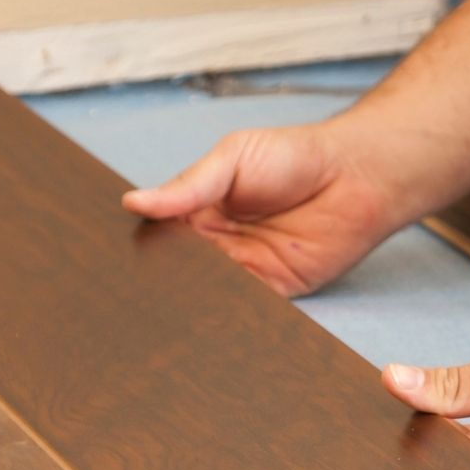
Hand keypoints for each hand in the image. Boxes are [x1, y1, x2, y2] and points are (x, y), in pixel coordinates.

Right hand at [121, 123, 403, 296]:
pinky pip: (243, 307)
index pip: (160, 234)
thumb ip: (188, 185)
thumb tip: (134, 202)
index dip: (141, 244)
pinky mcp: (273, 291)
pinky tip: (209, 313)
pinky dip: (227, 312)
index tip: (114, 256)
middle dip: (160, 279)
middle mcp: (217, 244)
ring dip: (190, 299)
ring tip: (165, 306)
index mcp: (200, 210)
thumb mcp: (232, 157)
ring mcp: (244, 269)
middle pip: (178, 270)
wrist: (355, 176)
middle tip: (134, 290)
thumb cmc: (296, 156)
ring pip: (206, 293)